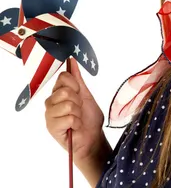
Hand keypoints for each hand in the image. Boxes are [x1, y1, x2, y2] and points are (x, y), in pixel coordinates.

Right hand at [45, 58, 110, 181]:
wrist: (92, 137)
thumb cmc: (88, 117)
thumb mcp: (85, 94)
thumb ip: (77, 79)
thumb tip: (72, 60)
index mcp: (58, 93)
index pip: (63, 77)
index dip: (75, 84)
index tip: (79, 93)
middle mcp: (51, 102)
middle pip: (64, 90)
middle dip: (77, 100)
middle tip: (79, 109)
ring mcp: (49, 115)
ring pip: (67, 104)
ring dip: (78, 112)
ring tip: (77, 118)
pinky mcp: (51, 127)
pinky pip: (68, 118)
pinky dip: (77, 123)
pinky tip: (74, 127)